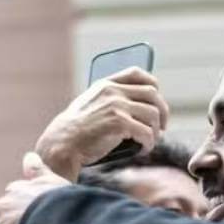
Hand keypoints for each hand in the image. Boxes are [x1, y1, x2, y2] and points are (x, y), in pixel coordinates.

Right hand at [35, 67, 168, 180]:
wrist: (62, 144)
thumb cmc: (75, 131)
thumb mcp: (89, 105)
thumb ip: (108, 100)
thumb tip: (135, 106)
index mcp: (105, 84)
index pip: (137, 73)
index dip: (153, 85)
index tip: (157, 100)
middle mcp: (113, 91)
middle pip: (152, 94)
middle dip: (162, 112)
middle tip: (161, 127)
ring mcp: (117, 106)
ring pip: (153, 114)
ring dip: (155, 131)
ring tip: (148, 141)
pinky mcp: (120, 123)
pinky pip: (147, 133)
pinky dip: (149, 143)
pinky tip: (143, 149)